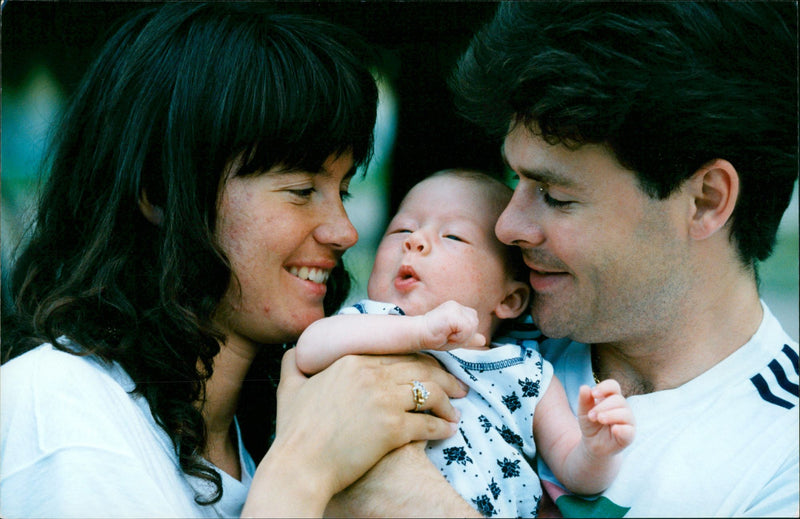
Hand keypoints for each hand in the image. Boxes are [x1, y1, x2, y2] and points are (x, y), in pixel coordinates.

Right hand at [244, 350, 467, 516]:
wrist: (300, 466)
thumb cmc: (294, 432)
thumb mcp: (288, 388)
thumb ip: (293, 364)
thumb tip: (293, 351)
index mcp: (351, 361)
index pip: (399, 354)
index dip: (422, 362)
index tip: (433, 370)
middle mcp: (371, 375)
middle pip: (420, 369)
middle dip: (445, 378)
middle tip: (459, 388)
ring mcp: (384, 401)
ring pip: (429, 393)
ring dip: (448, 403)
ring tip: (455, 412)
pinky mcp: (393, 429)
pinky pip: (427, 424)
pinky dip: (442, 428)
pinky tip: (448, 431)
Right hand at [418, 300, 485, 350]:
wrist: (419, 335)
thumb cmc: (434, 337)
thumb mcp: (456, 338)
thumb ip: (469, 337)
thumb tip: (483, 340)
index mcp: (457, 309)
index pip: (473, 321)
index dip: (465, 332)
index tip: (449, 333)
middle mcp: (457, 305)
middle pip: (474, 323)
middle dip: (465, 334)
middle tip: (448, 335)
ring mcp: (455, 308)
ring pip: (472, 326)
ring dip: (461, 336)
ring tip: (447, 334)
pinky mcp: (453, 313)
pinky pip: (466, 329)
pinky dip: (458, 336)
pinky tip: (446, 334)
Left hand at [577, 379, 634, 457]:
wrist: (592, 444)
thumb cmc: (590, 424)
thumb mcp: (583, 411)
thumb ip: (584, 400)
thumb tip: (584, 387)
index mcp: (611, 398)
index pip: (613, 386)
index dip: (605, 387)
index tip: (594, 394)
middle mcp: (622, 407)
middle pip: (618, 399)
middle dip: (602, 406)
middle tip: (591, 415)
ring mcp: (627, 421)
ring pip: (625, 413)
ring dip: (610, 415)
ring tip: (598, 419)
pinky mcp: (629, 435)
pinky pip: (629, 430)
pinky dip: (622, 429)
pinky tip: (614, 429)